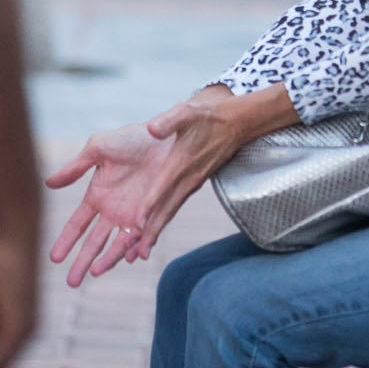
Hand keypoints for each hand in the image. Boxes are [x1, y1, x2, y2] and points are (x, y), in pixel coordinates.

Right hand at [46, 123, 177, 287]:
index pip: (77, 225)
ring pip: (118, 245)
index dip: (66, 241)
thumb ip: (75, 167)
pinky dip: (140, 247)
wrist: (166, 135)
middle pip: (94, 243)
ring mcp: (134, 216)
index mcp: (97, 197)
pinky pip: (145, 236)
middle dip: (82, 262)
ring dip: (108, 259)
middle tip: (71, 282)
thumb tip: (48, 183)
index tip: (54, 258)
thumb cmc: (131, 139)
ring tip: (97, 271)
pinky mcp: (155, 214)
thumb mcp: (99, 148)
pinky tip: (133, 256)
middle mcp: (113, 212)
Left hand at [124, 89, 281, 259]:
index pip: (163, 187)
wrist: (235, 123)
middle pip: (165, 210)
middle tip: (133, 256)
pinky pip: (174, 208)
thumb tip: (151, 128)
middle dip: (150, 232)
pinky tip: (150, 233)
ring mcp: (190, 184)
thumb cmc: (207, 115)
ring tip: (138, 254)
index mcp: (181, 162)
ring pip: (169, 213)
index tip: (136, 222)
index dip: (150, 204)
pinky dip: (162, 222)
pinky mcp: (191, 185)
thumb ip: (169, 121)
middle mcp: (186, 179)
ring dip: (155, 232)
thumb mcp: (187, 112)